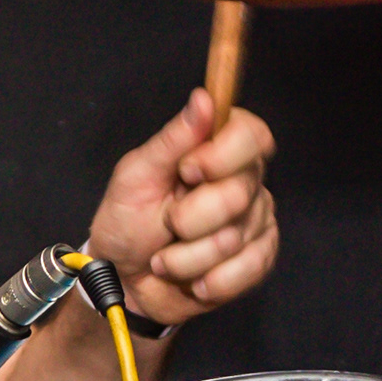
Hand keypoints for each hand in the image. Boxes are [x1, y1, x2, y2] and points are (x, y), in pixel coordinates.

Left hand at [83, 88, 277, 325]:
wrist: (123, 278)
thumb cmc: (127, 222)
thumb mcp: (136, 176)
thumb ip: (172, 140)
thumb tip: (204, 99)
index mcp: (216, 151)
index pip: (251, 135)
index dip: (223, 155)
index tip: (187, 171)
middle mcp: (243, 182)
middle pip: (240, 192)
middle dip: (189, 219)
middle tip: (167, 223)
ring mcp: (255, 221)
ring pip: (235, 238)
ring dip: (187, 257)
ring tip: (167, 257)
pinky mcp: (257, 259)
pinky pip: (249, 269)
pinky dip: (212, 281)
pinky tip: (194, 280)